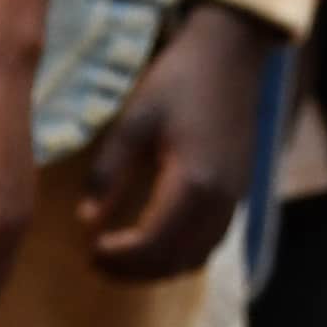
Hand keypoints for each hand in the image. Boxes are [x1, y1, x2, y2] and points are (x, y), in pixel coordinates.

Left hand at [85, 0, 280, 282]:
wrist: (231, 56)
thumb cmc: (178, 82)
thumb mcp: (133, 121)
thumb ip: (109, 172)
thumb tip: (87, 220)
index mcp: (192, 182)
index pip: (152, 243)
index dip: (118, 257)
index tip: (88, 251)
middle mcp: (220, 200)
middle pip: (176, 260)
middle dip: (134, 271)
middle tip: (96, 262)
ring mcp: (235, 198)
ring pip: (197, 257)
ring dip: (158, 267)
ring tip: (122, 259)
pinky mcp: (239, 192)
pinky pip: (211, 242)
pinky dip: (181, 253)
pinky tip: (155, 242)